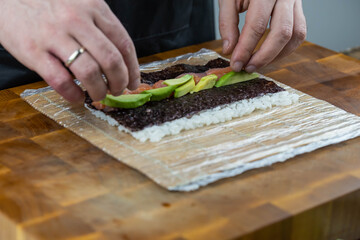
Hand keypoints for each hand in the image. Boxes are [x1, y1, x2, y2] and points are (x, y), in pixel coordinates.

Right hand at [0, 0, 139, 101]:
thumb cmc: (49, 5)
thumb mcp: (80, 5)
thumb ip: (100, 27)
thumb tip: (122, 61)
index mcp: (93, 7)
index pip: (124, 44)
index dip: (133, 69)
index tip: (134, 83)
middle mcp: (76, 20)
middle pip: (111, 60)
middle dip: (119, 82)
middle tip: (117, 91)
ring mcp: (54, 35)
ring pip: (89, 72)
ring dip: (99, 90)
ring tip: (98, 95)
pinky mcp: (33, 51)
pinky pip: (60, 80)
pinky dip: (73, 94)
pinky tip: (77, 97)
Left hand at [219, 0, 306, 71]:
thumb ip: (227, 22)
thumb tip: (229, 50)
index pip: (257, 24)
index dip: (246, 48)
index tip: (236, 64)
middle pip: (282, 33)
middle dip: (263, 56)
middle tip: (247, 67)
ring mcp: (295, 0)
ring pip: (296, 35)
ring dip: (277, 55)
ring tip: (257, 64)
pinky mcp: (298, 7)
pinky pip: (299, 32)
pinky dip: (285, 48)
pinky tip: (269, 54)